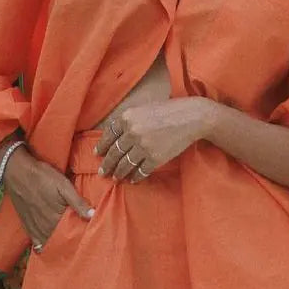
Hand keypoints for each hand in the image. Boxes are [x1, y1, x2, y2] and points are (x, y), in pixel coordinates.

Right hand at [2, 147, 93, 248]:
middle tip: (78, 243)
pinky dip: (42, 245)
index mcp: (56, 218)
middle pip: (59, 241)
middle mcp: (45, 227)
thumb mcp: (63, 186)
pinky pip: (36, 241)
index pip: (71, 234)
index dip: (80, 236)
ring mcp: (34, 227)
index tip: (88, 237)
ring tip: (66, 248)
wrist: (17, 172)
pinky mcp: (27, 225)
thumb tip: (93, 216)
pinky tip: (46, 247)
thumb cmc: (43, 177)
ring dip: (56, 246)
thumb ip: (78, 202)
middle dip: (69, 243)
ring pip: (48, 243)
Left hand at [96, 97, 215, 182]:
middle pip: (114, 153)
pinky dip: (135, 177)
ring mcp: (143, 146)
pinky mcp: (155, 158)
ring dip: (119, 173)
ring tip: (116, 178)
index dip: (102, 146)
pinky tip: (133, 180)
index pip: (109, 135)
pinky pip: (141, 171)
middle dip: (107, 165)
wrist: (191, 117)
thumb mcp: (144, 109)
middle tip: (102, 172)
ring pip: (125, 165)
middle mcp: (132, 132)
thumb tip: (116, 135)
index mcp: (127, 117)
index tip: (98, 154)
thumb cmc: (168, 110)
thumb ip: (129, 120)